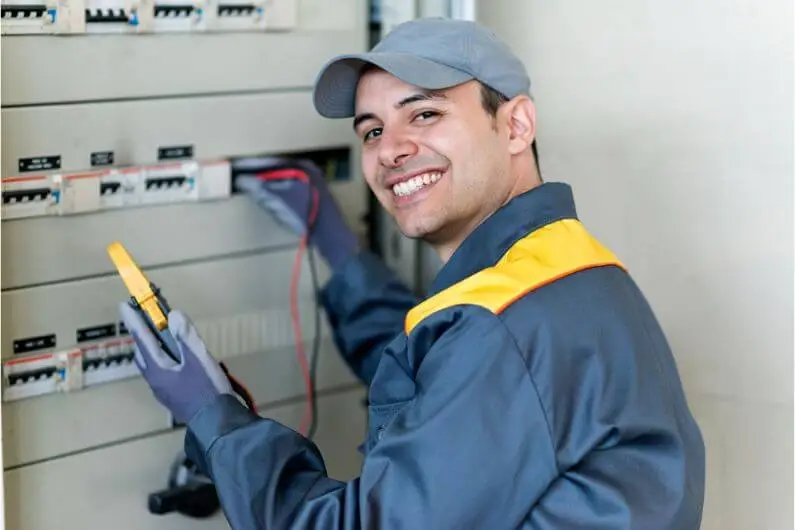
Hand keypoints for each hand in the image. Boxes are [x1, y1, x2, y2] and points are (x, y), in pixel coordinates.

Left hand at [119, 302, 231, 423]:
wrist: (217, 422)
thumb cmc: (207, 389)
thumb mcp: (198, 358)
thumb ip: (185, 336)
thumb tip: (173, 315)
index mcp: (157, 368)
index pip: (142, 339)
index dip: (134, 320)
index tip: (123, 304)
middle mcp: (155, 380)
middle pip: (143, 352)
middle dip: (142, 335)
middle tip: (146, 319)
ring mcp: (163, 390)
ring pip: (152, 364)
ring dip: (153, 347)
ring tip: (163, 336)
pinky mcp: (173, 397)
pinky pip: (162, 372)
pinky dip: (164, 359)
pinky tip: (178, 360)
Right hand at [233, 156, 358, 270]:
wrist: (329, 234)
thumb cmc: (306, 214)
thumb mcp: (278, 200)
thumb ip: (259, 189)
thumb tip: (242, 180)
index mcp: (302, 166)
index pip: (272, 161)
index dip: (253, 165)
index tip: (237, 166)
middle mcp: (309, 172)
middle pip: (277, 170)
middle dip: (258, 173)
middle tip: (240, 175)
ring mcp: (312, 185)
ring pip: (283, 180)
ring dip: (267, 183)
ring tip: (250, 185)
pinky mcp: (312, 198)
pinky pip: (289, 190)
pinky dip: (277, 192)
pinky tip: (268, 198)